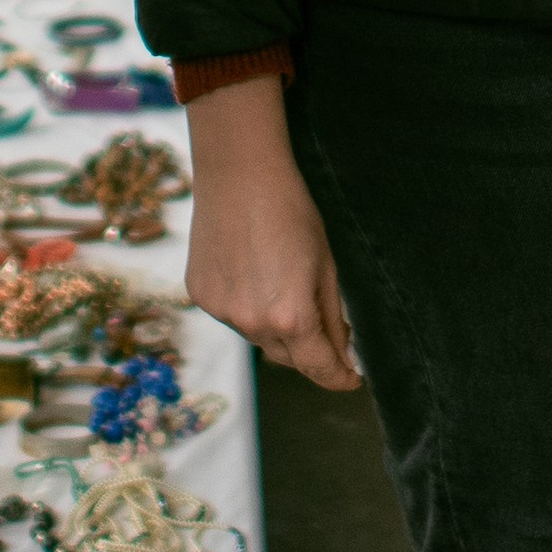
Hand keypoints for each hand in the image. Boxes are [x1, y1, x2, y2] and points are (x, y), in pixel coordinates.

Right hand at [182, 76, 360, 393]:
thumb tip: (342, 351)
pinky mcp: (200, 295)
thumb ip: (333, 316)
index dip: (339, 377)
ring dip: (274, 326)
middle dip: (308, 349)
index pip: (319, 368)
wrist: (239, 173)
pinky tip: (250, 270)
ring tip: (278, 280)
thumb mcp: (326, 265)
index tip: (350, 378)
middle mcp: (253, 323)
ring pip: (257, 337)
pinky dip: (245, 305)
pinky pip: (231, 314)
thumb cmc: (292, 212)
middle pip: (288, 358)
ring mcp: (222, 311)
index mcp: (292, 318)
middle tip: (322, 326)